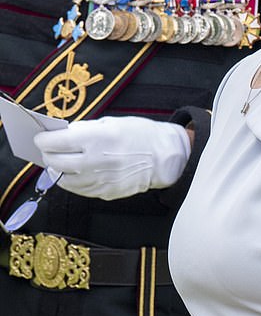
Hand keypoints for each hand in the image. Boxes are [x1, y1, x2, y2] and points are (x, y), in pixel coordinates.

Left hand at [33, 116, 190, 199]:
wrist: (165, 157)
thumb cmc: (140, 134)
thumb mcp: (111, 122)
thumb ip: (84, 130)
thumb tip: (61, 135)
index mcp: (98, 138)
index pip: (57, 142)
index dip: (43, 140)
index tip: (40, 139)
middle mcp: (97, 161)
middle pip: (56, 163)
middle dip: (47, 156)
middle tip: (47, 151)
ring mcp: (101, 180)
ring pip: (64, 180)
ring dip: (57, 171)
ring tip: (58, 163)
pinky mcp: (106, 193)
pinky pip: (80, 190)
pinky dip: (72, 182)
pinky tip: (74, 174)